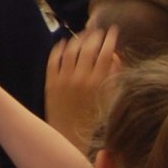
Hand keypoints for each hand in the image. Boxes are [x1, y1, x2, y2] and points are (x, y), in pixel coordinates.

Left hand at [45, 27, 120, 151]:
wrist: (70, 138)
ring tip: (83, 34)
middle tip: (99, 30)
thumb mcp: (111, 101)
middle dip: (95, 36)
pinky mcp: (50, 83)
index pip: (106, 53)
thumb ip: (114, 78)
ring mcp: (63, 80)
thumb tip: (116, 56)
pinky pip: (53, 60)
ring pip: (70, 50)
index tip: (114, 30)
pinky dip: (58, 48)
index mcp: (98, 84)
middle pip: (88, 48)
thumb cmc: (95, 122)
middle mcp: (80, 79)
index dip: (111, 39)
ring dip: (77, 39)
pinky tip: (64, 43)